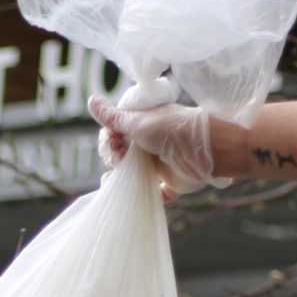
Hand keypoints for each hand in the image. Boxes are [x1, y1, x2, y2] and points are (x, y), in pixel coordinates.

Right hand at [90, 94, 218, 193]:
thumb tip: (90, 100)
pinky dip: (145, 195)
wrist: (206, 149)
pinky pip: (153, 193)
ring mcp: (158, 164)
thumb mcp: (137, 122)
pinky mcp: (169, 183)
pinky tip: (136, 195)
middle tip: (121, 160)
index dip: (108, 142)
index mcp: (140, 125)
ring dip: (124, 180)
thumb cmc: (171, 129)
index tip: (113, 144)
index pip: (113, 134)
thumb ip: (112, 117)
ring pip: (132, 175)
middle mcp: (148, 143)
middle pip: (119, 156)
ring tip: (121, 181)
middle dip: (115, 160)